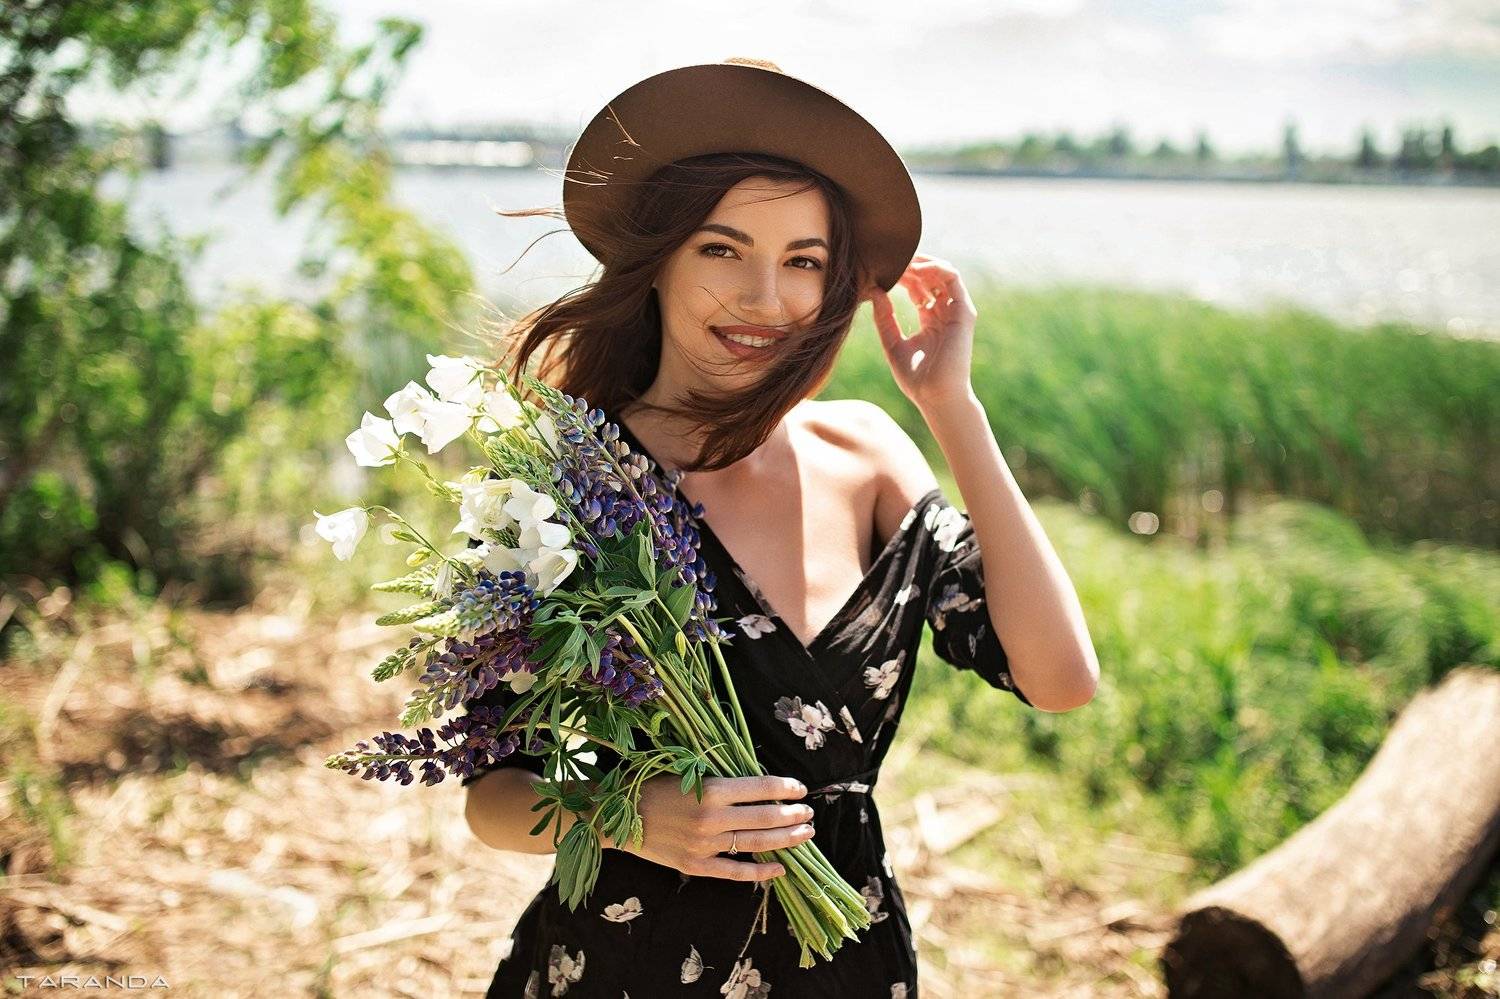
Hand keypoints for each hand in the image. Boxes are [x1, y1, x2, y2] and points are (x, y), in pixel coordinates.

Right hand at [608, 774, 815, 882]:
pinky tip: (780, 868)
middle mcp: (711, 818)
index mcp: (710, 789)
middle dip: (792, 815)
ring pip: (755, 842)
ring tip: (805, 833)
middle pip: (765, 817)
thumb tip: (760, 784)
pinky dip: (760, 871)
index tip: (801, 788)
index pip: (760, 787)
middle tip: (809, 812)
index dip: (785, 787)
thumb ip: (722, 779)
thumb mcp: (687, 770)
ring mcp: (704, 845)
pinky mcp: (695, 865)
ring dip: (786, 839)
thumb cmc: (651, 785)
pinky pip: (735, 872)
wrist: (615, 816)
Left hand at [863, 253, 978, 410]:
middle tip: (889, 259)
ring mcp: (956, 311)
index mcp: (931, 321)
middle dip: (910, 265)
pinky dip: (935, 268)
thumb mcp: (892, 343)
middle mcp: (945, 313)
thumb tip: (873, 291)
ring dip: (921, 263)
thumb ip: (884, 317)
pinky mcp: (963, 312)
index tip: (881, 270)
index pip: (919, 288)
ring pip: (942, 273)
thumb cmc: (916, 378)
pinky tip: (915, 269)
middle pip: (930, 278)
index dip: (901, 276)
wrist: (936, 396)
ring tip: (900, 261)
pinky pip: (953, 278)